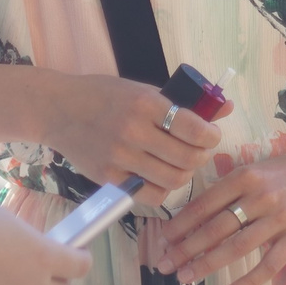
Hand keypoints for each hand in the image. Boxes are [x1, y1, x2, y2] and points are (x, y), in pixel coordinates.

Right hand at [41, 72, 226, 193]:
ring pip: (173, 180)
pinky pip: (150, 194)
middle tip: (199, 151)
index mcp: (146, 104)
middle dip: (202, 156)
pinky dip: (162, 188)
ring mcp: (120, 158)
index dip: (212, 137)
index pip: (195, 130)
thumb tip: (226, 107)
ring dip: (185, 173)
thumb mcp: (144, 90)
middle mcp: (133, 132)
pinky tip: (160, 175)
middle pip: (188, 159)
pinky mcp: (108, 178)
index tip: (211, 135)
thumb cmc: (105, 96)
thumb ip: (184, 103)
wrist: (59, 109)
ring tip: (180, 163)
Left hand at [157, 133, 285, 284]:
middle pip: (216, 227)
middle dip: (186, 248)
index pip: (205, 203)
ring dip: (207, 264)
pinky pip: (268, 266)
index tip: (164, 240)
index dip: (181, 224)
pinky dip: (247, 282)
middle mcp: (260, 197)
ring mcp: (280, 219)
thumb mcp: (256, 169)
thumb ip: (230, 189)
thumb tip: (196, 214)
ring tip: (186, 277)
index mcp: (245, 177)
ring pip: (236, 247)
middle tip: (165, 264)